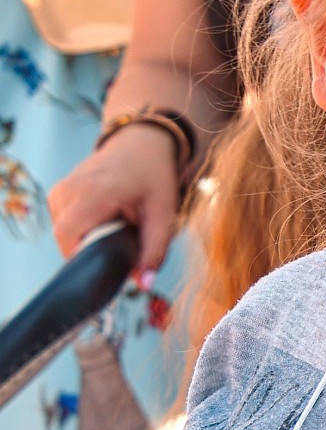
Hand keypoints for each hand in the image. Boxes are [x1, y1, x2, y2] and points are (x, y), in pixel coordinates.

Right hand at [48, 122, 182, 277]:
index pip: (68, 237)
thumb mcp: (164, 215)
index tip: (109, 265)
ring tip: (116, 227)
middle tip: (120, 244)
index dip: (84, 258)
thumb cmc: (154, 178)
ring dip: (88, 239)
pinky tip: (105, 220)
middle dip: (91, 250)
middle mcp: (68, 189)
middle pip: (66, 239)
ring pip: (65, 233)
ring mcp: (59, 190)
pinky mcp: (57, 194)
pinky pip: (64, 224)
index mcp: (92, 192)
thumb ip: (154, 251)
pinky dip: (84, 229)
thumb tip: (143, 284)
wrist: (141, 145)